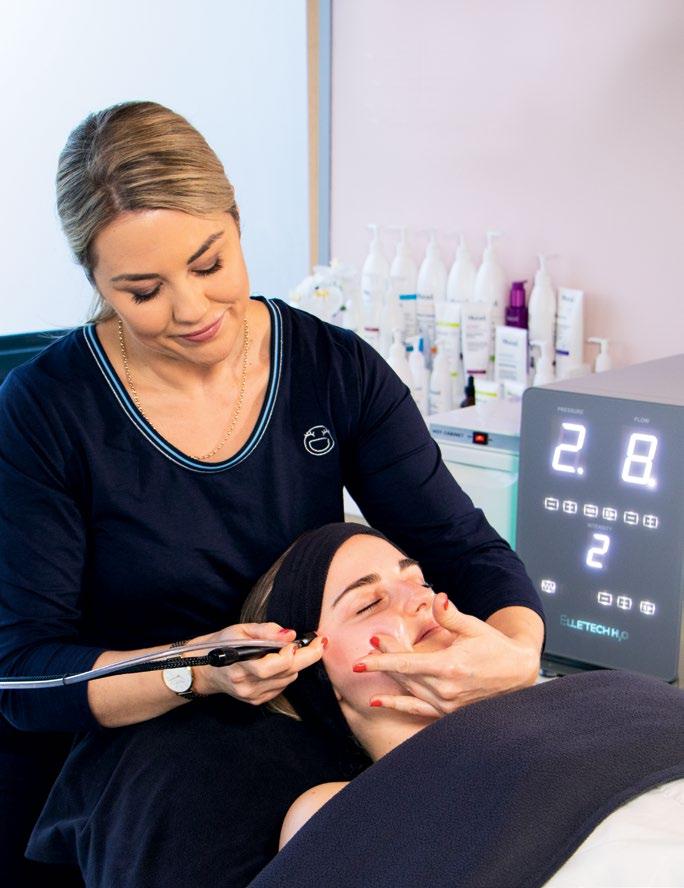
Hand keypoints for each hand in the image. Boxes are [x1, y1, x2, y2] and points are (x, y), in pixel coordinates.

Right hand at [193, 622, 325, 704]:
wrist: (204, 668)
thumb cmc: (222, 644)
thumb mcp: (240, 630)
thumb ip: (266, 631)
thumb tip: (290, 634)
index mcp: (240, 666)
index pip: (274, 665)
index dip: (292, 653)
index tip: (300, 640)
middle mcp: (246, 685)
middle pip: (287, 673)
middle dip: (306, 657)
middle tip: (316, 642)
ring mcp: (252, 696)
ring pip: (288, 680)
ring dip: (295, 664)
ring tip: (290, 650)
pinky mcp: (256, 701)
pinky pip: (282, 686)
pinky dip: (286, 673)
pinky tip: (278, 663)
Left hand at [355, 594, 540, 717]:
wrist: (518, 674)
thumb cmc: (496, 648)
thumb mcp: (474, 627)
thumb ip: (451, 616)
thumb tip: (438, 599)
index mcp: (450, 666)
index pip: (406, 664)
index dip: (382, 660)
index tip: (361, 659)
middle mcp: (446, 689)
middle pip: (403, 675)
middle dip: (383, 661)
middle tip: (368, 647)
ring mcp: (447, 704)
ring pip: (407, 690)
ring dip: (388, 677)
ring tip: (372, 664)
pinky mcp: (449, 712)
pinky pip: (416, 709)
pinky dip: (396, 704)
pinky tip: (378, 701)